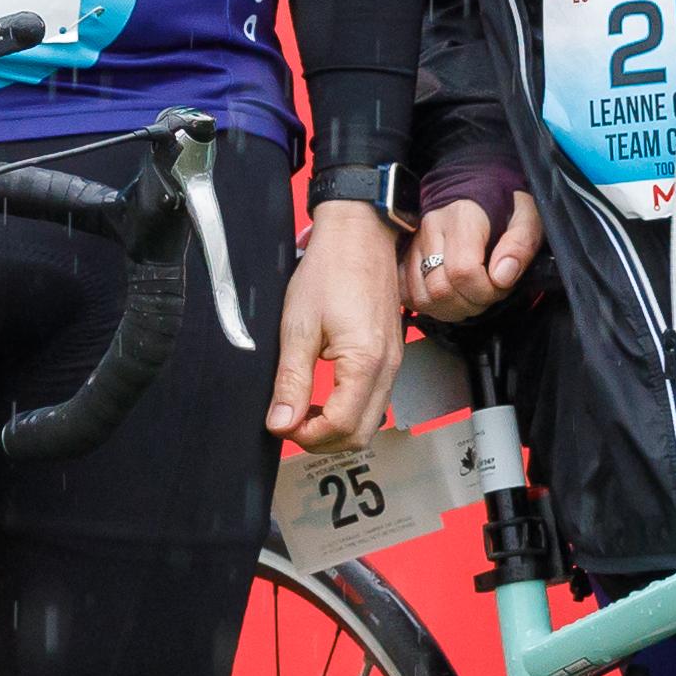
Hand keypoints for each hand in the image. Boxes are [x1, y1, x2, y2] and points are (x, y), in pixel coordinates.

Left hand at [273, 198, 410, 442]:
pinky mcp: (392, 356)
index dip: (306, 436)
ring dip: (337, 428)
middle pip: (360, 435)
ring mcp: (394, 363)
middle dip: (322, 440)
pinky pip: (376, 400)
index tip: (281, 424)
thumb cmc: (330, 271)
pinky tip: (326, 395)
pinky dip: (350, 410)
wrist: (359, 236)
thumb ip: (292, 381)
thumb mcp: (298, 327)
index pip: (341, 427)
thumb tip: (281, 423)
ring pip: (371, 422)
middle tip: (290, 422)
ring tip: (304, 409)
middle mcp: (388, 369)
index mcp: (365, 363)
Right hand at [410, 188, 542, 324]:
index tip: (501, 285)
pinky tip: (450, 297)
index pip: (463, 271)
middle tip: (488, 293)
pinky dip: (429, 305)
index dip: (485, 290)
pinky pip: (406, 293)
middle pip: (440, 289)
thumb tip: (502, 277)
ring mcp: (415, 243)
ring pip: (421, 297)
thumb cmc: (505, 203)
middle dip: (470, 304)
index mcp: (463, 217)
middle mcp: (432, 229)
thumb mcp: (528, 216)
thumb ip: (520, 244)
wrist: (476, 183)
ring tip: (470, 297)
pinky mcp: (406, 254)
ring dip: (450, 309)